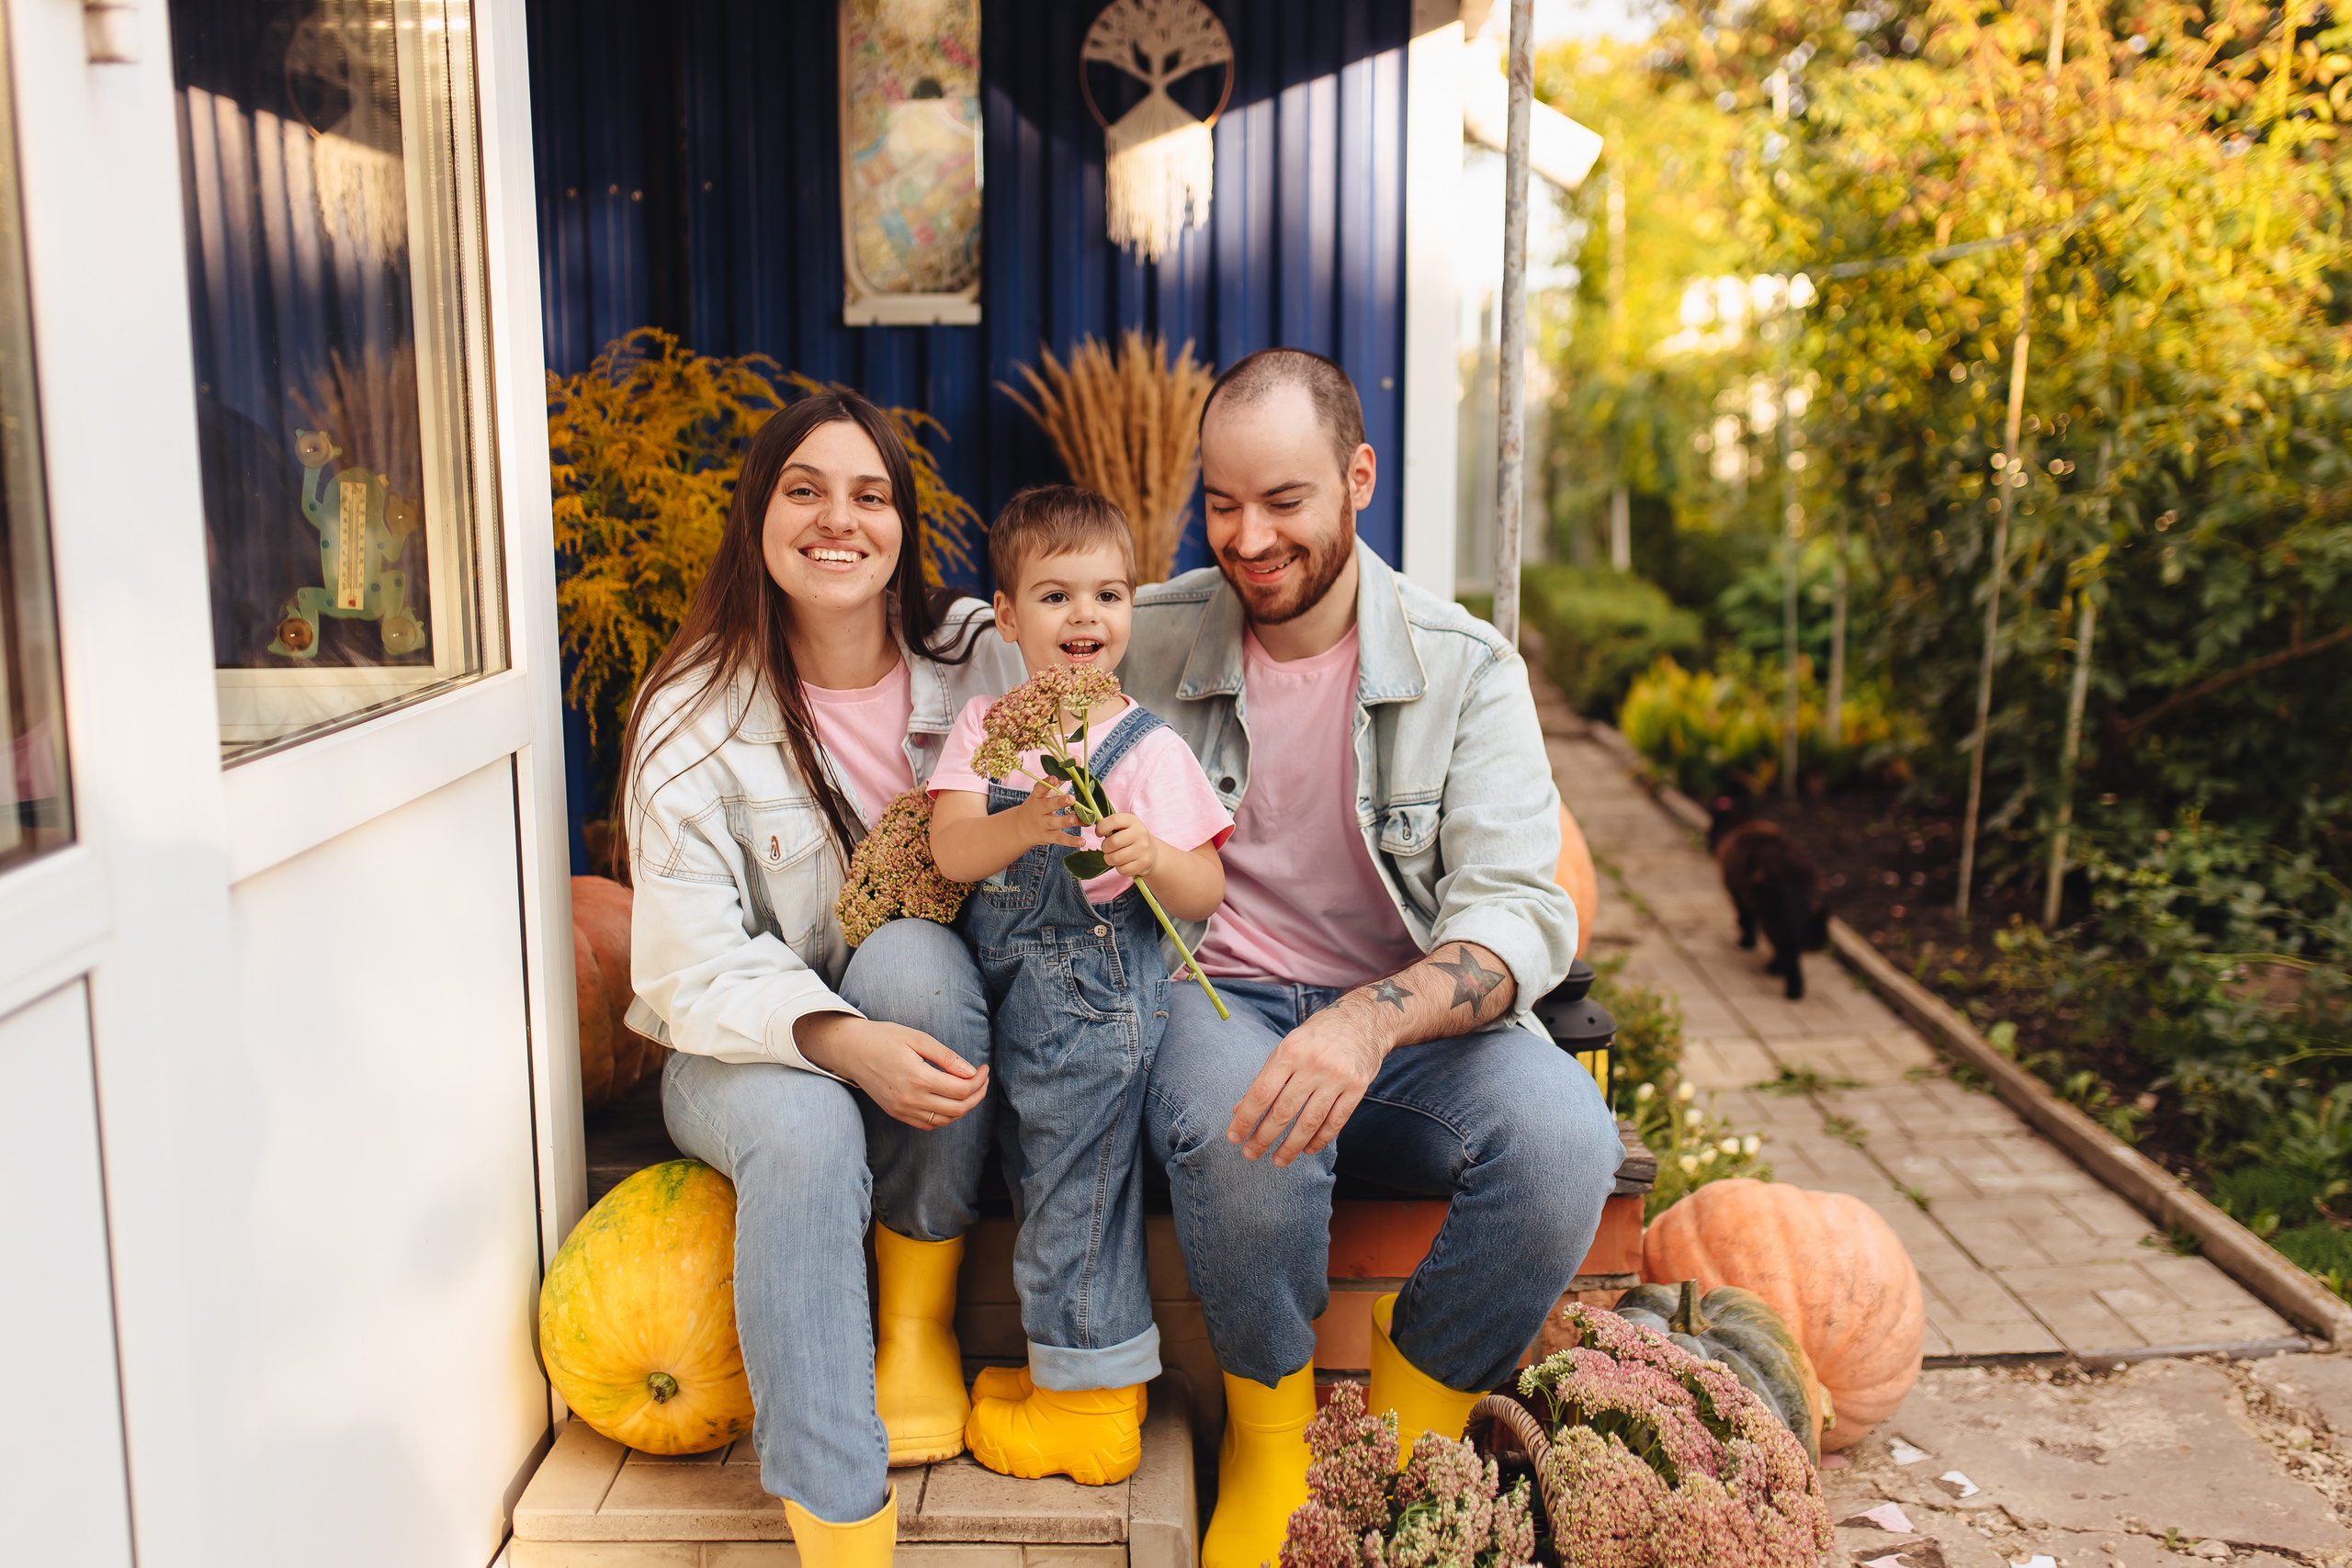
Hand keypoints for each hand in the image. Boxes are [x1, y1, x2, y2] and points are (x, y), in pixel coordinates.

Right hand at [795, 1013, 989, 1129]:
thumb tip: (971, 1072)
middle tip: (982, 1079)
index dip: (980, 1080)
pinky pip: (928, 1124)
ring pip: (945, 1120)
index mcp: (918, 1077)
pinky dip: (945, 1117)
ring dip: (963, 1108)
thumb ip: (946, 1057)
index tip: (984, 1068)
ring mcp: (902, 1109)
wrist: (851, 1050)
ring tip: (970, 1090)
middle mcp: (911, 1099)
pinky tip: (949, 1102)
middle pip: (958, 1108)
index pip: (962, 1089)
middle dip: (977, 1095)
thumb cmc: (884, 1038)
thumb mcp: (917, 1039)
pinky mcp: (896, 1113)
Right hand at [1011, 779, 1081, 849]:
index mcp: (1038, 796)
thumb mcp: (1047, 791)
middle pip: (1048, 805)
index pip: (1040, 788)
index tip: (1054, 779)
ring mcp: (1043, 824)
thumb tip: (1077, 758)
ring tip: (1077, 819)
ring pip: (1054, 823)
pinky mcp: (1048, 837)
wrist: (1021, 827)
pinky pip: (1060, 839)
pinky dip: (1071, 841)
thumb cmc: (1040, 804)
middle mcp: (1039, 810)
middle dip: (1059, 802)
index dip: (1047, 783)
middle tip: (1071, 799)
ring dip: (1065, 821)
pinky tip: (1082, 842)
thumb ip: (1062, 777)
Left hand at [1094, 812, 1159, 880]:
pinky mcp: (1144, 864)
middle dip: (1105, 847)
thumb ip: (1110, 824)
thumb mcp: (1124, 825)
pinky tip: (1123, 863)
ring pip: (1115, 858)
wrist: (1152, 852)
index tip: (1099, 833)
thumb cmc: (1130, 838)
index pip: (1114, 821)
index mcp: (1133, 820)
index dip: (1102, 827)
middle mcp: (1140, 833)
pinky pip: (1122, 869)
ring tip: (1114, 856)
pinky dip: (1119, 868)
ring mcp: (1143, 849)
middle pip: (1113, 842)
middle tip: (1107, 848)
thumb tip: (1096, 827)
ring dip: (1109, 859)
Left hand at [1226, 1001, 1389, 1166]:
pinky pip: (1335, 1122)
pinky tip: (1307, 1149)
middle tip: (1251, 1154)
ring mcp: (1337, 1077)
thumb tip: (1240, 1110)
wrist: (1364, 1019)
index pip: (1262, 1092)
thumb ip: (1267, 1078)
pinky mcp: (1357, 1087)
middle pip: (1283, 1111)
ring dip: (1290, 1146)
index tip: (1234, 1137)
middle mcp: (1313, 1064)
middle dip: (1263, 1138)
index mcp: (1290, 1051)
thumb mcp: (1288, 1047)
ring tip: (1278, 1160)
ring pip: (1309, 1122)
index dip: (1246, 1118)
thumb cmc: (1317, 1035)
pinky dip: (1320, 1140)